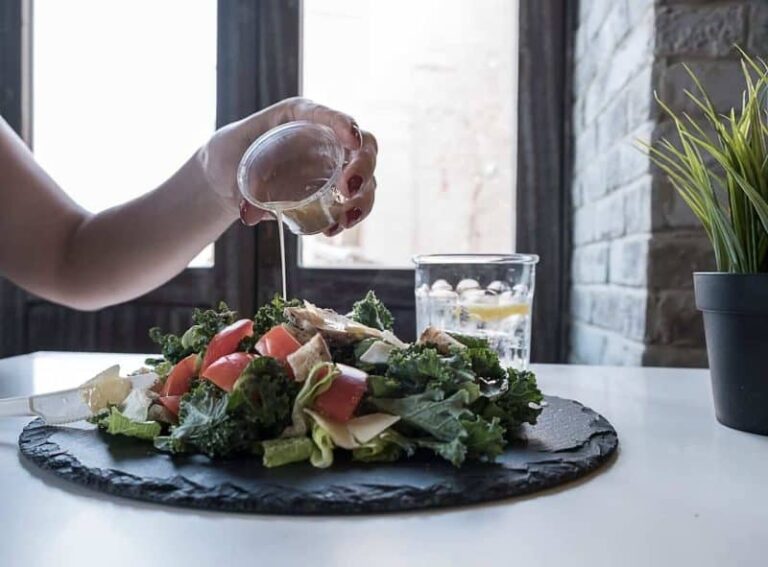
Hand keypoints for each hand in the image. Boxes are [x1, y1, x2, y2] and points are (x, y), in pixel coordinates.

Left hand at [198, 97, 377, 235]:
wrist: (226, 179)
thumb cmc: (229, 156)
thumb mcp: (230, 162)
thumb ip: (243, 185)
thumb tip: (250, 214)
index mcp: (300, 117)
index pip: (328, 115)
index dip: (344, 124)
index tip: (351, 140)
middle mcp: (324, 139)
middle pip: (363, 146)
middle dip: (363, 167)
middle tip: (348, 190)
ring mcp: (332, 166)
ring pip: (366, 178)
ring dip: (363, 200)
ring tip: (345, 219)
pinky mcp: (331, 192)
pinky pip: (352, 203)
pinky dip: (349, 217)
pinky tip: (333, 229)